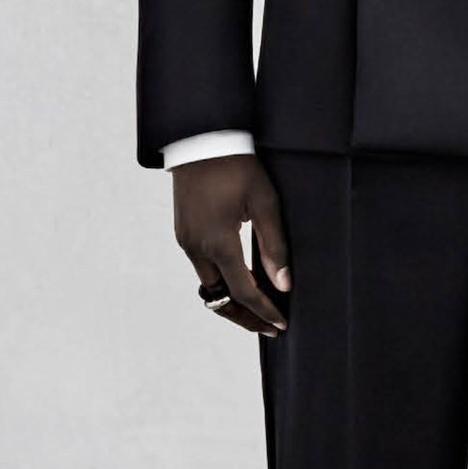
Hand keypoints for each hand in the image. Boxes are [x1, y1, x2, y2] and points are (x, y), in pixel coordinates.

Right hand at [172, 155, 292, 336]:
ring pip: (209, 285)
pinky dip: (221, 281)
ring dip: (230, 299)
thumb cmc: (237, 166)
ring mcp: (186, 241)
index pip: (244, 292)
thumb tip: (284, 284)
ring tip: (256, 307)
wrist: (201, 140)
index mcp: (218, 243)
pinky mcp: (183, 233)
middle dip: (244, 316)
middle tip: (267, 327)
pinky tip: (238, 278)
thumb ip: (274, 246)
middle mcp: (197, 248)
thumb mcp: (264, 203)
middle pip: (220, 298)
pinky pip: (202, 268)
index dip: (264, 311)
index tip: (280, 325)